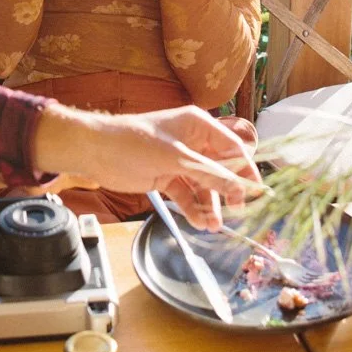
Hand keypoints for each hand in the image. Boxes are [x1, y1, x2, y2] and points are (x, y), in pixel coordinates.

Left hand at [32, 104, 260, 229]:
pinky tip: (198, 222)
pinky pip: (187, 193)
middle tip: (235, 212)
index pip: (233, 148)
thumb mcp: (176, 159)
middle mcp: (192, 141)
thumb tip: (241, 187)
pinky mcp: (166, 176)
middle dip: (227, 191)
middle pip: (221, 169)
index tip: (255, 194)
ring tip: (212, 226)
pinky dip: (193, 207)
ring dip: (209, 204)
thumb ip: (210, 174)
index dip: (245, 170)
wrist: (95, 151)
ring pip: (204, 185)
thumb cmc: (135, 143)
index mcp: (198, 125)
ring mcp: (179, 160)